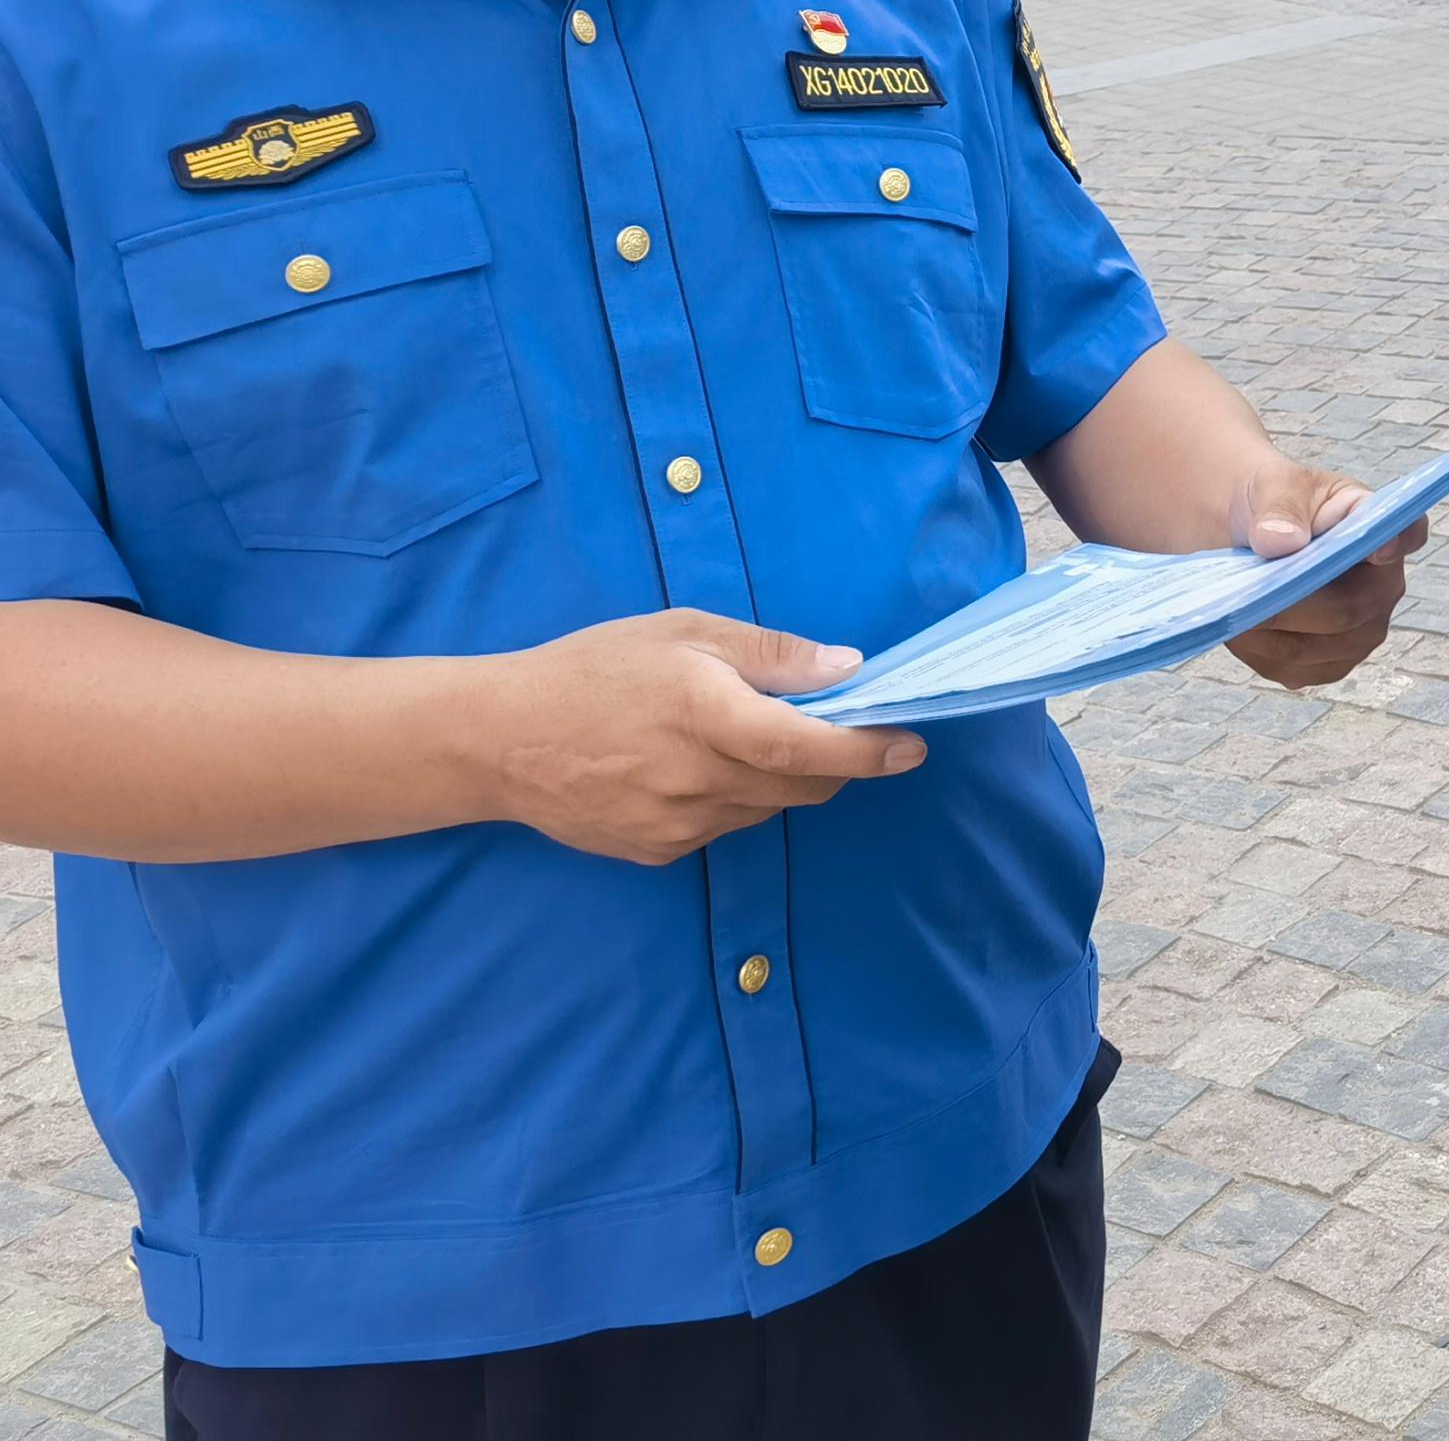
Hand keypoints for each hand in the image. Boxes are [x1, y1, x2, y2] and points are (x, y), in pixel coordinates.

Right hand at [468, 610, 921, 865]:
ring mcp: (676, 825)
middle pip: (803, 786)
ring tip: (744, 734)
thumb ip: (771, 654)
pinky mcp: (658, 852)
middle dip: (836, 761)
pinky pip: (726, 827)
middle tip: (834, 726)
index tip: (913, 745)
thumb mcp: (683, 632)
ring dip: (783, 778)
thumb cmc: (594, 669)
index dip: (868, 751)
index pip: (806, 747)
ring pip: (768, 809)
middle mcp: (696, 779)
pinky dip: (738, 798)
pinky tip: (697, 766)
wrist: (499, 740)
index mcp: (705, 713)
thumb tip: (847, 669)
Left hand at [1221, 437, 1420, 690]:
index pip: (1408, 533)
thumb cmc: (1276, 505)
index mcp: (1383, 528)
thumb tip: (1280, 543)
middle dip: (1286, 605)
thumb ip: (1280, 508)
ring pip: (1308, 649)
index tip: (1379, 548)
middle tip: (1238, 594)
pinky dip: (1254, 650)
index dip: (1399, 543)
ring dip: (1260, 630)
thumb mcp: (1276, 488)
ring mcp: (1361, 633)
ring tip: (1228, 604)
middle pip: (1345, 611)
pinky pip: (1289, 668)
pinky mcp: (1328, 665)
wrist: (1254, 540)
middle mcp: (1385, 588)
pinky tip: (1236, 624)